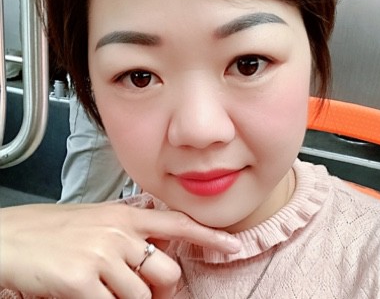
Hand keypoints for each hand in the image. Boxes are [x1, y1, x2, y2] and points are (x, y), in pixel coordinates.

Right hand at [0, 202, 240, 297]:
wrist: (14, 238)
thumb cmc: (57, 230)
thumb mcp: (100, 219)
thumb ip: (132, 230)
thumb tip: (157, 248)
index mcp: (125, 215)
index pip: (177, 223)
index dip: (208, 235)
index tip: (232, 245)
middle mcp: (119, 232)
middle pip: (167, 271)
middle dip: (163, 289)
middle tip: (145, 290)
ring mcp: (101, 255)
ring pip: (142, 296)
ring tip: (108, 289)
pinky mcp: (81, 280)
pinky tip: (91, 294)